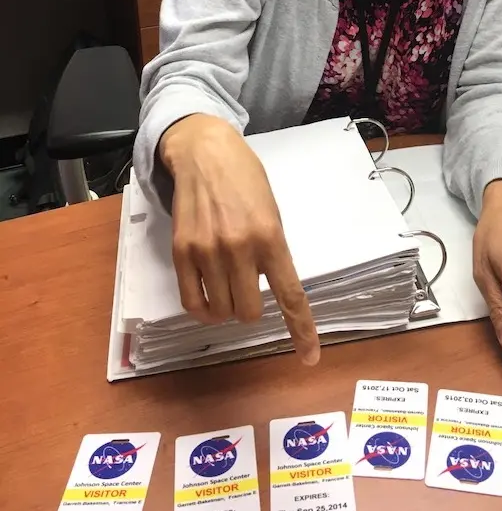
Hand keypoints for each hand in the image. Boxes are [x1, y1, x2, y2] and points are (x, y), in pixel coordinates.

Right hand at [159, 114, 319, 365]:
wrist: (205, 153)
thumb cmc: (246, 179)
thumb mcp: (272, 211)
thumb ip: (273, 249)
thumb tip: (272, 287)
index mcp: (271, 237)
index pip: (289, 294)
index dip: (301, 330)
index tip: (310, 357)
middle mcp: (240, 247)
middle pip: (249, 312)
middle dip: (252, 308)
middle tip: (249, 287)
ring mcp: (207, 251)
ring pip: (221, 311)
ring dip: (227, 308)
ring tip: (227, 286)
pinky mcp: (181, 252)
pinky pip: (192, 302)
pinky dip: (204, 310)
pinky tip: (209, 301)